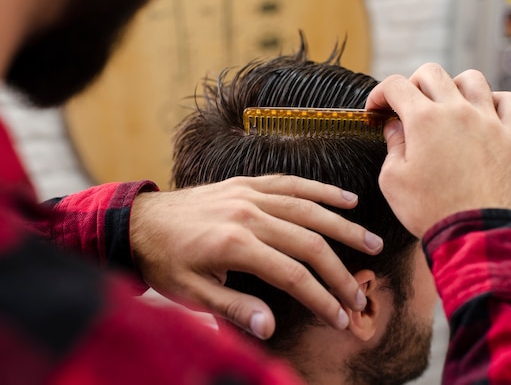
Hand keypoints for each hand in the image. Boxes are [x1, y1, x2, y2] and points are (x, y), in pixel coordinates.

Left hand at [129, 175, 382, 338]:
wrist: (140, 222)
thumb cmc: (164, 260)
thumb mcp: (190, 293)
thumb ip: (232, 308)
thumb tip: (270, 327)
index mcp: (234, 244)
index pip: (292, 275)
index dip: (320, 299)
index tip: (340, 318)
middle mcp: (247, 214)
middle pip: (308, 242)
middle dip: (339, 272)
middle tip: (361, 296)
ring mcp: (248, 194)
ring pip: (307, 208)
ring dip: (342, 227)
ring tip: (370, 243)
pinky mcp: (245, 183)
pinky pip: (289, 183)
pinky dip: (319, 190)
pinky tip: (343, 198)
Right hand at [366, 63, 510, 237]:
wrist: (474, 233)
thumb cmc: (430, 210)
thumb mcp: (393, 181)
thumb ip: (392, 146)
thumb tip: (395, 128)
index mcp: (424, 120)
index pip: (396, 85)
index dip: (379, 94)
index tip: (376, 110)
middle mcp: (458, 112)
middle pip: (431, 73)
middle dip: (412, 85)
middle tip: (407, 107)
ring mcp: (488, 121)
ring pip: (471, 79)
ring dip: (452, 87)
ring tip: (445, 106)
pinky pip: (508, 101)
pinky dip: (493, 100)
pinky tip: (482, 114)